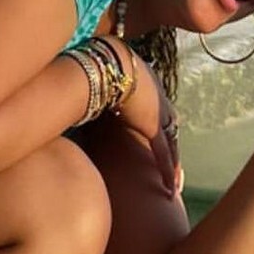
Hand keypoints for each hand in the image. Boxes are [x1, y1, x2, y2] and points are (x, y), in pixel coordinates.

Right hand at [110, 43, 180, 196]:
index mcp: (149, 87)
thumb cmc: (100, 64)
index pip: (158, 114)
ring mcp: (159, 113)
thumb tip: (78, 90)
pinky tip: (170, 190)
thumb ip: (95, 85)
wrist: (108, 63)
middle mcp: (159, 100)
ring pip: (172, 146)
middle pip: (171, 132)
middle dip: (173, 153)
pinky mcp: (153, 126)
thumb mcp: (100, 76)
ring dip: (174, 168)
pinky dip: (167, 171)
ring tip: (174, 188)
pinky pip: (164, 154)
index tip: (158, 142)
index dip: (159, 131)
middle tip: (175, 174)